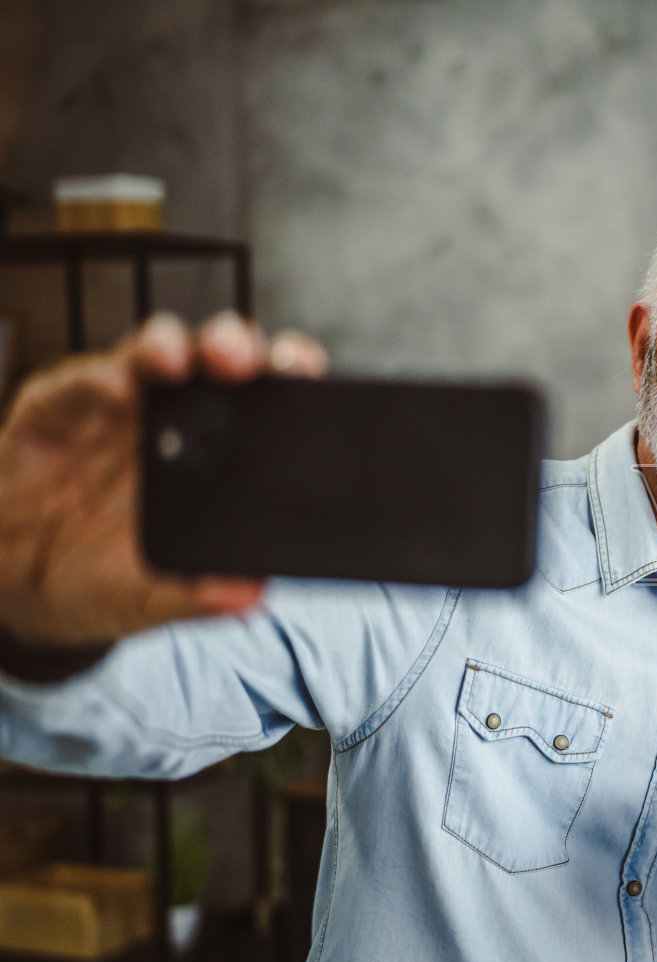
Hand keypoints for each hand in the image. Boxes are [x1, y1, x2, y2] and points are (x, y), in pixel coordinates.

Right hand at [0, 311, 327, 648]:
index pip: (272, 399)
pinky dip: (99, 377)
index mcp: (225, 455)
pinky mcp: (63, 403)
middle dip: (239, 346)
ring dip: (172, 346)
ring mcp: (123, 404)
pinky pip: (83, 379)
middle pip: (223, 356)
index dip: (293, 378)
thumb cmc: (107, 576)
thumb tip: (250, 595)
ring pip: (158, 350)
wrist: (22, 581)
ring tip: (177, 363)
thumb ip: (201, 595)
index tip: (306, 379)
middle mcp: (182, 417)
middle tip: (241, 362)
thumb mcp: (154, 597)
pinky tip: (113, 390)